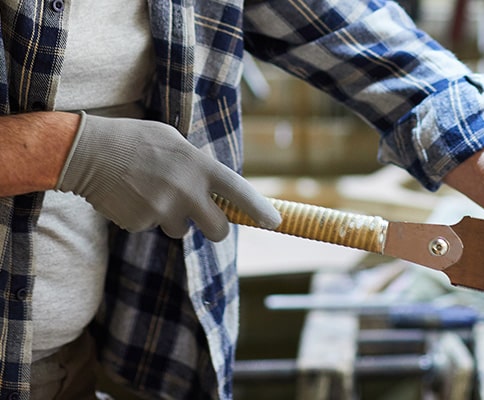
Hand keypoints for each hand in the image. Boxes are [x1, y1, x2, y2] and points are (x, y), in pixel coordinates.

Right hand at [57, 112, 280, 240]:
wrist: (86, 150)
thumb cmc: (134, 140)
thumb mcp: (174, 142)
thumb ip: (197, 165)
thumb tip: (215, 189)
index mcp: (199, 165)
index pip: (239, 191)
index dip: (260, 209)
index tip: (275, 222)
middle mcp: (187, 191)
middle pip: (218, 229)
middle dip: (215, 228)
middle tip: (206, 220)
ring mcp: (164, 210)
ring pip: (181, 230)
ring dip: (172, 218)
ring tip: (149, 191)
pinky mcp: (142, 223)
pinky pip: (152, 227)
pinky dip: (144, 216)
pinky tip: (130, 195)